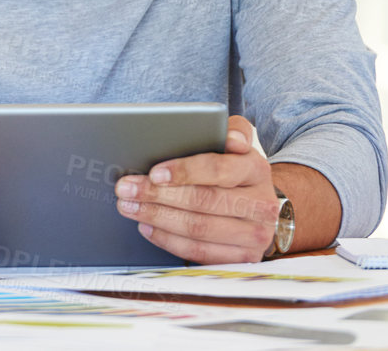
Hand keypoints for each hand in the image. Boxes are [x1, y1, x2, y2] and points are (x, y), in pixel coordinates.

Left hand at [113, 114, 279, 263]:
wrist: (257, 205)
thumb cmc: (232, 168)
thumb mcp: (235, 144)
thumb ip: (232, 130)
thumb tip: (232, 138)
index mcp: (256, 169)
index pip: (218, 169)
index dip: (184, 171)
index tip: (153, 173)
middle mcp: (262, 204)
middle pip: (203, 201)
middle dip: (158, 195)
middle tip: (126, 189)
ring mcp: (255, 234)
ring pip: (199, 229)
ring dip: (158, 218)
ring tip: (129, 207)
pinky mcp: (243, 257)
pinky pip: (201, 252)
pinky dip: (169, 240)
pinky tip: (148, 227)